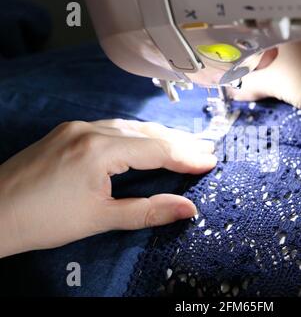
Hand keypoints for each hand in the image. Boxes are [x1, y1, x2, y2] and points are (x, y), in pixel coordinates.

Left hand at [0, 119, 216, 257]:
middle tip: (205, 151)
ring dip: (158, 136)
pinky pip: (110, 128)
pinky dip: (135, 135)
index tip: (210, 161)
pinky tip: (144, 142)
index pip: (156, 149)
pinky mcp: (66, 132)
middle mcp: (89, 130)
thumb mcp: (101, 218)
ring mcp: (75, 128)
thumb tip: (187, 209)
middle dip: (178, 143)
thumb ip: (148, 211)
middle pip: (146, 132)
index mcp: (99, 149)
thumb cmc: (43, 220)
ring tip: (183, 146)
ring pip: (129, 127)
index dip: (186, 156)